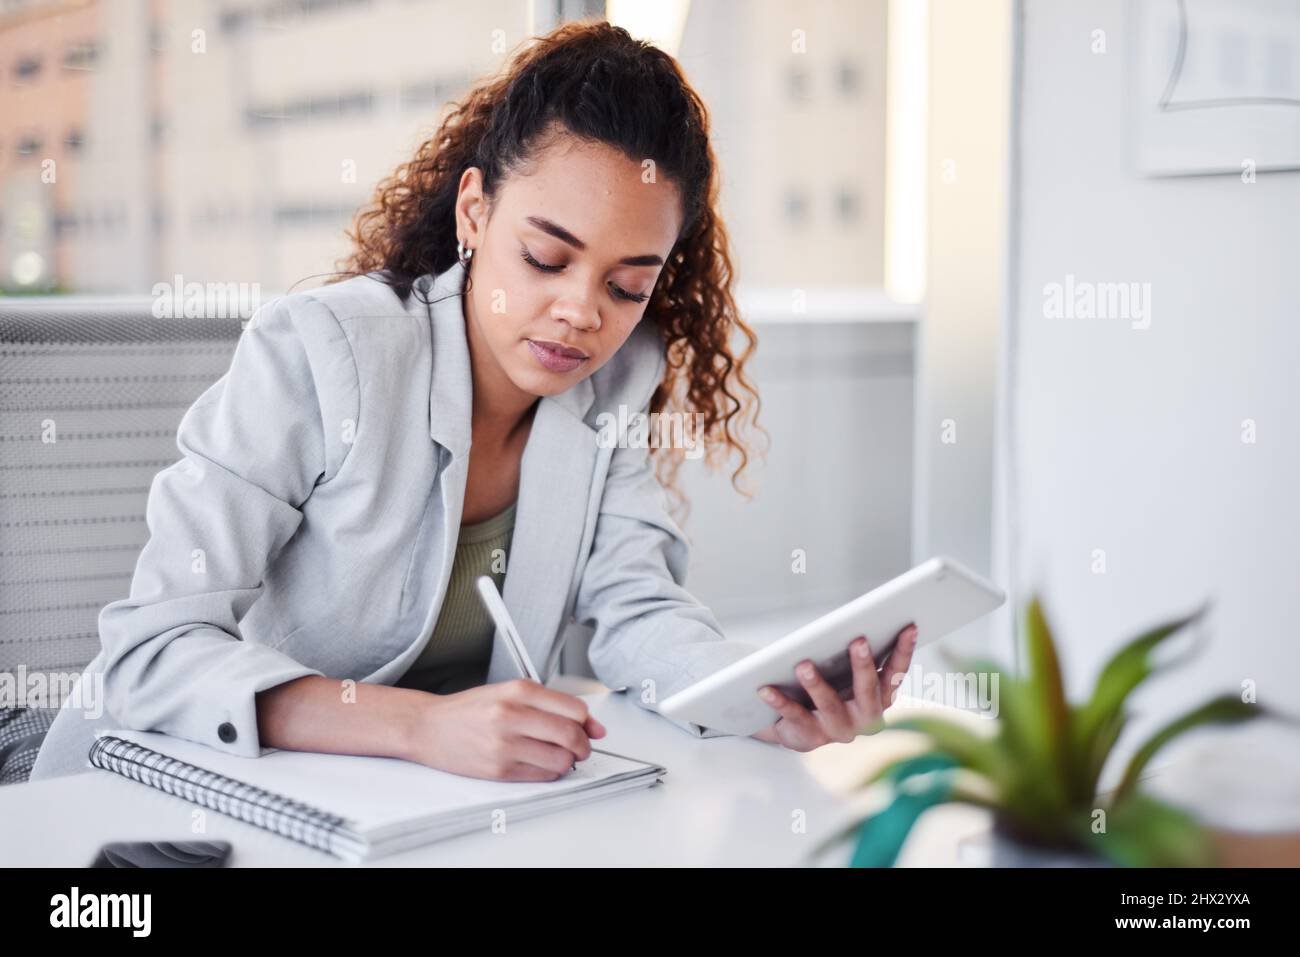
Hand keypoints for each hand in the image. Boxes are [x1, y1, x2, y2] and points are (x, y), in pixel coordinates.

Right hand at [403, 679, 605, 780]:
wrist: (428, 727)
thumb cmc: (470, 709)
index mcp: (518, 691)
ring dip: (569, 761)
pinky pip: (542, 775)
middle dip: (584, 745)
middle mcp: (511, 715)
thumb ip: (550, 705)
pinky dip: (551, 772)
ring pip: (561, 759)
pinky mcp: (498, 769)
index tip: (589, 728)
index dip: (588, 723)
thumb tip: (592, 725)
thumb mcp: (509, 693)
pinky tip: (542, 763)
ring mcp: (504, 744)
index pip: (574, 710)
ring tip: (559, 755)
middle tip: (581, 747)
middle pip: (571, 735)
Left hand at [750, 624, 918, 751]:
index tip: (909, 626)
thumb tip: (861, 620)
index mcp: (881, 698)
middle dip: (863, 665)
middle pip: (867, 690)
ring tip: (803, 664)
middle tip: (858, 640)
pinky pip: (794, 716)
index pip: (896, 673)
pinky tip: (765, 688)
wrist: (799, 727)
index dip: (904, 651)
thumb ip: (857, 655)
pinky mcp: (810, 736)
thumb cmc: (830, 689)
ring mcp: (838, 730)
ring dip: (817, 684)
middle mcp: (865, 718)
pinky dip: (779, 701)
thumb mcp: (846, 673)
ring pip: (830, 704)